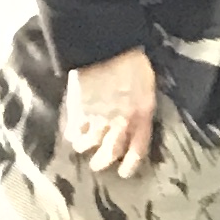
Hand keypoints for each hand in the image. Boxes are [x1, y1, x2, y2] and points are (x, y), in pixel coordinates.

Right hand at [58, 47, 159, 178]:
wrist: (107, 47)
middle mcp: (121, 122)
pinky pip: (73, 132)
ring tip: (81, 145)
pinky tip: (72, 132)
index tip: (124, 172)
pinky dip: (72, 135)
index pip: (139, 149)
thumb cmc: (132, 62)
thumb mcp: (147, 85)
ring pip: (88, 146)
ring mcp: (98, 118)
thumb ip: (142, 107)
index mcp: (143, 114)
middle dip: (103, 162)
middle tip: (98, 164)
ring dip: (84, 147)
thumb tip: (139, 120)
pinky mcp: (79, 112)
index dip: (131, 165)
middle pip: (110, 154)